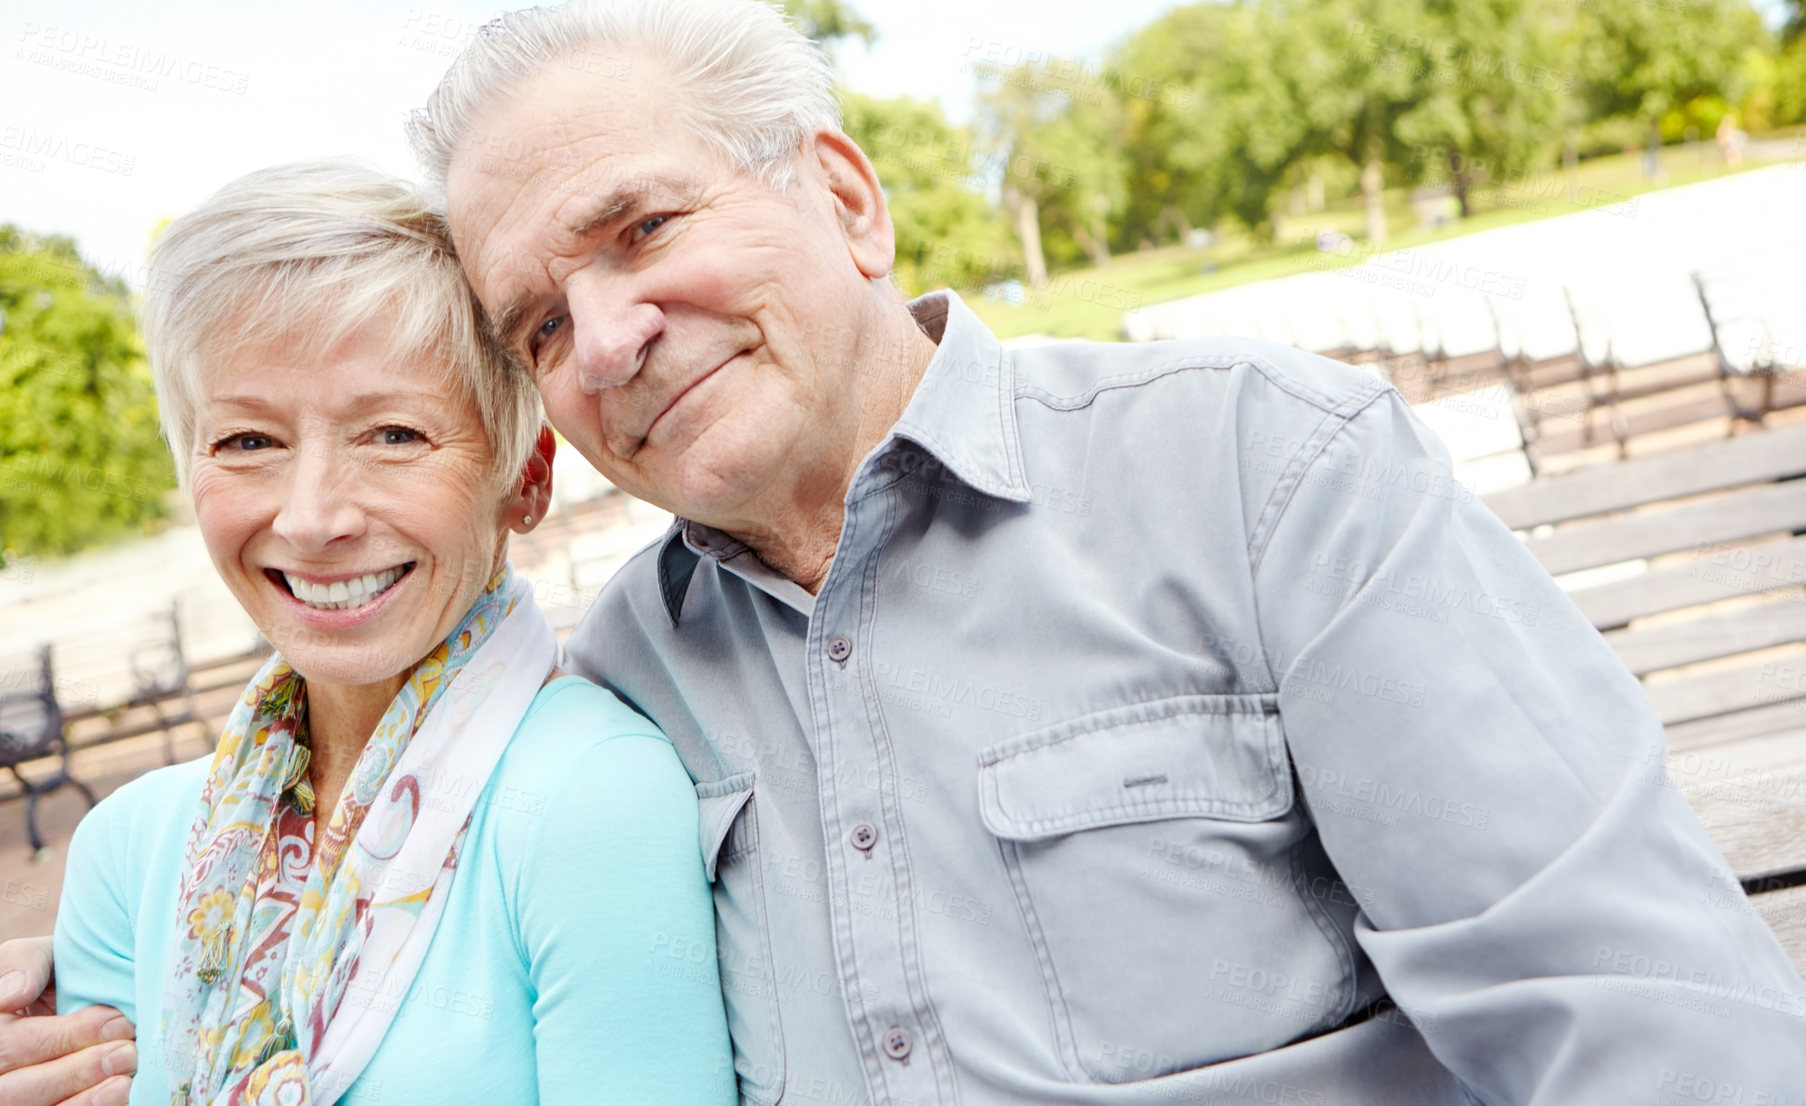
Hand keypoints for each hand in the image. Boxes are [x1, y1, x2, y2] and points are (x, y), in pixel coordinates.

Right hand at [0, 936, 133, 1105]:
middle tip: (128, 1052)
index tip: (116, 1021)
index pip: (11, 1046)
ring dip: (83, 1102)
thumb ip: (24, 964)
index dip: (64, 1037)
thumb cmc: (58, 976)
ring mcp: (13, 1097)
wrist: (85, 996)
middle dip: (77, 1071)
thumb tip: (12, 995)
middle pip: (15, 1091)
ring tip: (124, 1081)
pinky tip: (117, 1097)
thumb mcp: (40, 959)